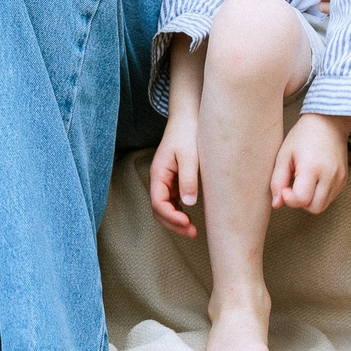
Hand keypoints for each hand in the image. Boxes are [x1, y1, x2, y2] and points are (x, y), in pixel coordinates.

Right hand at [148, 115, 202, 237]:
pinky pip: (172, 202)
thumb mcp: (190, 156)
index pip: (158, 203)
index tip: (187, 223)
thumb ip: (188, 179)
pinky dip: (179, 212)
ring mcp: (165, 181)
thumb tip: (188, 203)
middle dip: (174, 224)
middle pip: (159, 210)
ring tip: (193, 230)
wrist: (188, 117)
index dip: (171, 216)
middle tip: (193, 233)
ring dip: (176, 221)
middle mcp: (159, 179)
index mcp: (158, 173)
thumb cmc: (187, 133)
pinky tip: (191, 217)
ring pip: (165, 208)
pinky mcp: (174, 180)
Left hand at [271, 114, 350, 213]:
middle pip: (314, 208)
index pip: (302, 199)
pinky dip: (319, 195)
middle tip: (293, 186)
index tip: (285, 187)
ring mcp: (340, 178)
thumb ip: (277, 181)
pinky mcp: (344, 180)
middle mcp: (330, 175)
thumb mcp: (284, 155)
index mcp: (313, 167)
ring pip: (322, 206)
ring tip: (303, 181)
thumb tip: (277, 204)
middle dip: (300, 202)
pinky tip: (313, 180)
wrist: (328, 122)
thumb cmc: (302, 136)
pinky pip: (329, 198)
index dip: (289, 198)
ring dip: (310, 200)